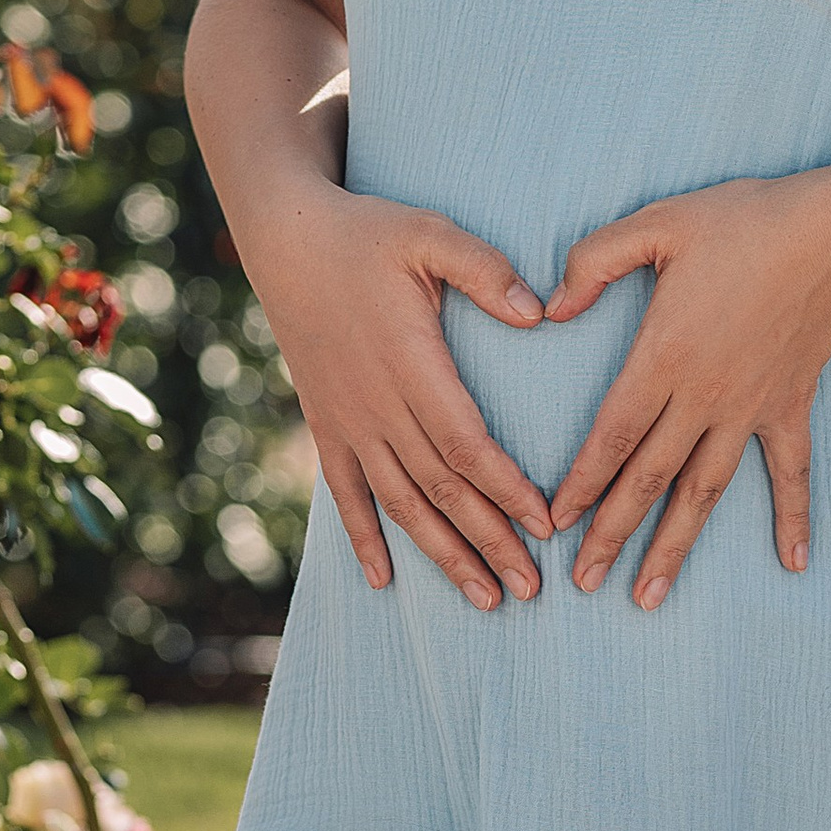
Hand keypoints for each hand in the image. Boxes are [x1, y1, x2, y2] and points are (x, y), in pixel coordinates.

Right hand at [254, 189, 552, 611]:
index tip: (545, 525)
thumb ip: (486, 271)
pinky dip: (363, 538)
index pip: (466, 444)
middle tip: (532, 588)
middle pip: (440, 489)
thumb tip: (540, 315)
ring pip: (399, 504)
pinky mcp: (325, 423)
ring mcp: (348, 419)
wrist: (286, 240)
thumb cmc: (367, 234)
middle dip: (489, 541)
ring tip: (484, 596)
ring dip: (442, 554)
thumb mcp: (430, 235)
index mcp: (410, 362)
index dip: (506, 489)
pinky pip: (344, 493)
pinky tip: (383, 580)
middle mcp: (377, 404)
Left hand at [544, 176, 830, 606]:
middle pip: (648, 479)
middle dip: (611, 534)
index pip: (610, 435)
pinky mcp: (790, 405)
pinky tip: (792, 562)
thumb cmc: (741, 222)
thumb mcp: (656, 224)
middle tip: (582, 581)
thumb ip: (593, 261)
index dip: (580, 483)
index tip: (554, 523)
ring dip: (675, 546)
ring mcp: (749, 408)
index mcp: (663, 356)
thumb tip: (551, 307)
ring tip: (648, 596)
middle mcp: (703, 396)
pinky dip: (793, 517)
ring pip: (705, 492)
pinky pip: (791, 472)